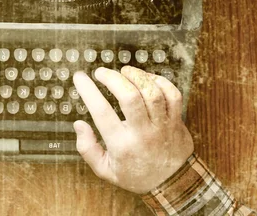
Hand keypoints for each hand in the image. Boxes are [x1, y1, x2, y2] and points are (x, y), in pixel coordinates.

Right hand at [73, 66, 193, 193]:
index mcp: (122, 145)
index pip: (101, 112)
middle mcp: (142, 133)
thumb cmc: (135, 175)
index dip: (88, 90)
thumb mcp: (105, 170)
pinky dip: (160, 81)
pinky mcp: (177, 121)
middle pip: (129, 97)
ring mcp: (162, 126)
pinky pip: (172, 94)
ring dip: (136, 76)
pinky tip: (146, 79)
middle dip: (112, 78)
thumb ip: (87, 149)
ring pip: (152, 92)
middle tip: (101, 72)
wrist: (172, 185)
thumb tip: (79, 124)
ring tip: (124, 72)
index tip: (80, 77)